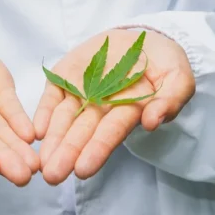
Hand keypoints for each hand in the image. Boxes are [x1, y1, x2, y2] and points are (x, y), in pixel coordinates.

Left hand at [33, 28, 194, 184]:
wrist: (142, 38)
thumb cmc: (164, 63)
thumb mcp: (178, 77)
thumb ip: (171, 99)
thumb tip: (153, 121)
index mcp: (128, 111)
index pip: (110, 133)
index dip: (97, 150)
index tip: (83, 170)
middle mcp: (101, 107)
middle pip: (82, 132)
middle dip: (67, 154)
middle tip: (52, 176)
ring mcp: (80, 92)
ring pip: (63, 119)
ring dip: (53, 140)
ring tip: (42, 161)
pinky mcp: (64, 78)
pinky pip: (50, 97)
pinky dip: (43, 114)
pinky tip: (37, 131)